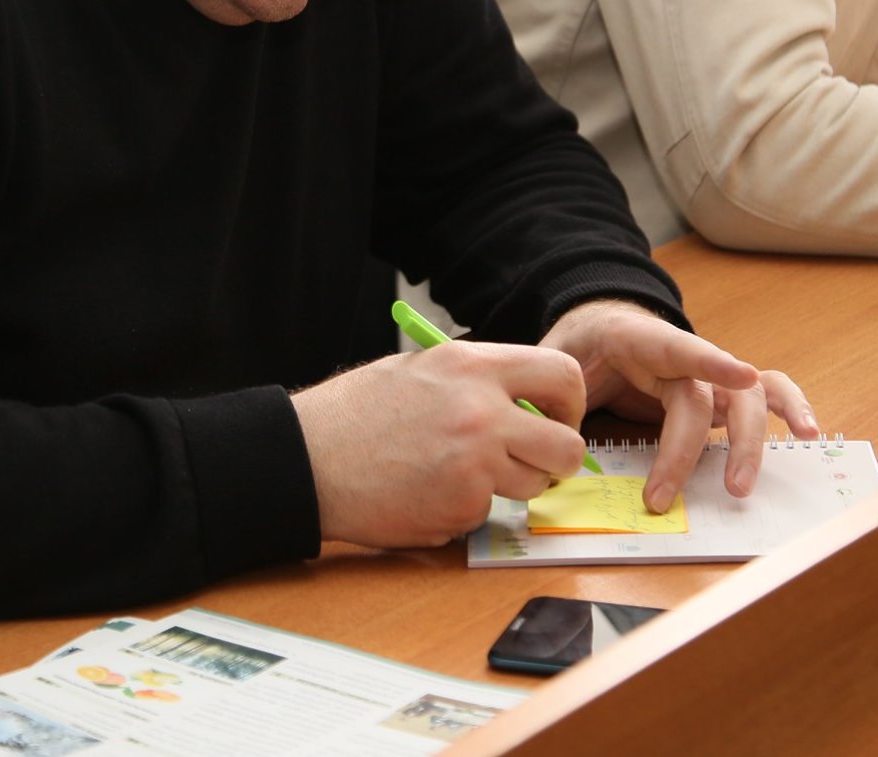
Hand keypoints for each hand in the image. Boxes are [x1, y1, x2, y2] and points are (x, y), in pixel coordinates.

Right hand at [291, 341, 589, 547]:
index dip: (570, 404)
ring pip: (532, 485)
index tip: (556, 419)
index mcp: (471, 366)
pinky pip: (487, 512)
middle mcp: (482, 411)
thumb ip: (476, 381)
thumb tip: (525, 400)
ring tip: (457, 474)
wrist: (307, 460)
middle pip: (567, 445)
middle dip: (558, 461)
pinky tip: (424, 492)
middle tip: (534, 463)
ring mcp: (474, 463)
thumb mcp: (419, 370)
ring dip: (508, 487)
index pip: (562, 374)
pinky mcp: (460, 506)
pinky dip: (464, 508)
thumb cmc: (354, 415)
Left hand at [540, 300, 817, 512]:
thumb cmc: (580, 346)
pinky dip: (790, 410)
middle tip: (663, 497)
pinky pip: (765, 395)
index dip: (710, 362)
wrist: (599, 323)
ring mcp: (709, 374)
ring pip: (745, 399)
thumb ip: (556, 394)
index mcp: (640, 339)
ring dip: (748, 443)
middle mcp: (684, 355)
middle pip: (705, 396)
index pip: (679, 349)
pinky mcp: (721, 393)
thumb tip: (554, 440)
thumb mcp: (556, 360)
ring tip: (741, 486)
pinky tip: (808, 435)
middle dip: (687, 450)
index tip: (740, 375)